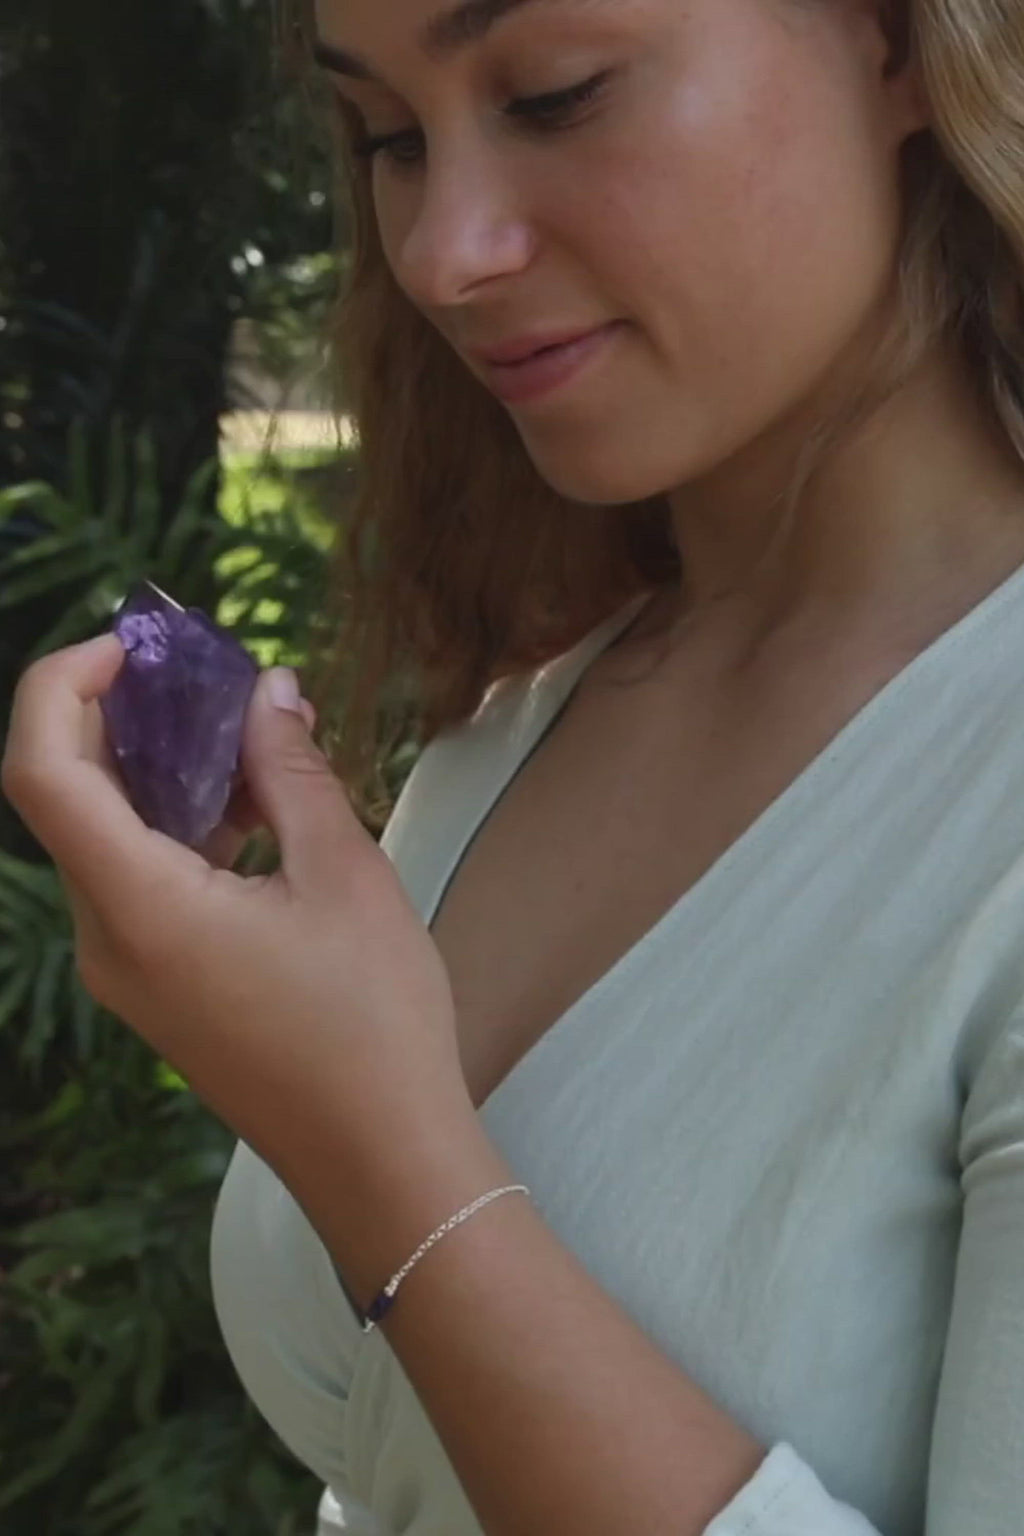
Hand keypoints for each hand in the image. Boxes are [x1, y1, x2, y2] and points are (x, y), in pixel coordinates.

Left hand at [1, 633, 469, 1181]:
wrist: (380, 1157)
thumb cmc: (371, 1020)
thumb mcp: (344, 874)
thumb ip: (290, 770)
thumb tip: (266, 689)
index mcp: (138, 906)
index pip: (41, 768)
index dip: (65, 683)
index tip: (137, 646)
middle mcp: (107, 939)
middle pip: (70, 797)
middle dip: (127, 719)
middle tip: (211, 677)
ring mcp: (127, 971)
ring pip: (109, 839)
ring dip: (164, 775)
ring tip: (254, 740)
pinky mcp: (158, 989)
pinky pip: (139, 884)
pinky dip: (180, 830)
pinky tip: (256, 813)